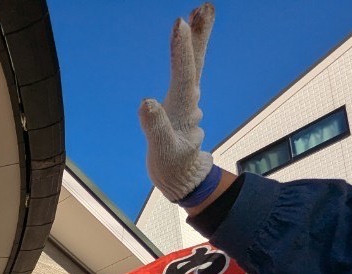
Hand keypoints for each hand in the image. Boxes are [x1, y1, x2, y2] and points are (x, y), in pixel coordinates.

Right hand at [139, 3, 215, 201]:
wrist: (184, 178)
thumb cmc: (172, 166)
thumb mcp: (162, 151)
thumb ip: (155, 127)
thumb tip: (146, 103)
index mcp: (182, 107)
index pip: (183, 73)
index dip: (180, 49)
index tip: (179, 23)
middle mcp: (188, 99)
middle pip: (195, 61)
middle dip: (199, 34)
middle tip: (205, 6)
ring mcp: (186, 100)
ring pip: (194, 63)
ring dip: (197, 37)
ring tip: (200, 10)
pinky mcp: (182, 103)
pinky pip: (187, 72)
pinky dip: (189, 53)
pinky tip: (188, 42)